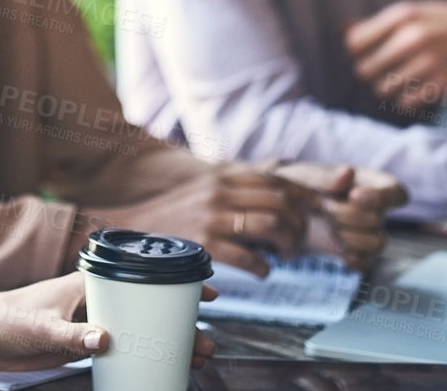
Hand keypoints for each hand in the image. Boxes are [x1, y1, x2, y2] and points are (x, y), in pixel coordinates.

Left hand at [0, 273, 219, 371]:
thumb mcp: (39, 328)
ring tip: (193, 357)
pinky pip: (120, 348)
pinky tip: (156, 367)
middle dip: (178, 321)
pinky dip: (141, 355)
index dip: (174, 282)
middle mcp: (94, 299)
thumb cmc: (4, 319)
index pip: (139, 276)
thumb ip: (71, 335)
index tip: (205, 290)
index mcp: (88, 283)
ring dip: (164, 340)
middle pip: (146, 306)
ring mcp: (89, 321)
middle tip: (205, 341)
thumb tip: (105, 341)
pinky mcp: (80, 344)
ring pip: (138, 328)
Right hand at [73, 166, 309, 277]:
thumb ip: (234, 186)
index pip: (275, 179)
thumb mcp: (203, 188)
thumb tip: (272, 193)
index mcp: (223, 175)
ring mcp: (213, 217)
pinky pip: (249, 257)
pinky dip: (263, 267)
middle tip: (298, 240)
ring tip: (286, 256)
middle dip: (299, 222)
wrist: (132, 228)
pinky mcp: (205, 245)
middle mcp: (221, 191)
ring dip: (288, 244)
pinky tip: (263, 272)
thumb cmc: (173, 213)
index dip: (301, 195)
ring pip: (272, 224)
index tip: (314, 210)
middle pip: (281, 200)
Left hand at [271, 163, 407, 271]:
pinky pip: (368, 263)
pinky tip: (341, 254)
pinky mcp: (356, 252)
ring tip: (327, 226)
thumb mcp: (310, 176)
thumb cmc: (302, 185)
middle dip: (347, 215)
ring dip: (348, 237)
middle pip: (379, 220)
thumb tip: (349, 172)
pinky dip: (355, 260)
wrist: (285, 209)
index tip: (354, 195)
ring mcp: (368, 233)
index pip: (397, 193)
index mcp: (372, 183)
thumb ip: (328, 176)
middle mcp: (376, 209)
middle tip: (323, 206)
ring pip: (377, 243)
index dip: (382, 197)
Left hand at [344, 0, 446, 114]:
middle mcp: (413, 37)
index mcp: (403, 15)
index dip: (359, 52)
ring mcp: (430, 62)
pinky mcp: (444, 84)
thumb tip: (342, 30)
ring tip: (405, 79)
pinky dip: (408, 100)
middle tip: (388, 70)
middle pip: (365, 70)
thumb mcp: (416, 12)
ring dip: (389, 88)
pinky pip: (406, 103)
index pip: (354, 43)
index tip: (371, 53)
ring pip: (383, 89)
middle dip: (372, 73)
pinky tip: (419, 89)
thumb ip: (379, 24)